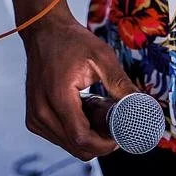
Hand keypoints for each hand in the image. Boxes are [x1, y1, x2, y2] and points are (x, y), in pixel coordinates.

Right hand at [23, 19, 135, 160]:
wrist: (45, 30)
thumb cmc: (71, 40)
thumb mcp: (101, 57)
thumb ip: (120, 84)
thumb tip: (141, 104)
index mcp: (57, 96)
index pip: (81, 138)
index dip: (103, 144)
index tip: (118, 137)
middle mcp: (41, 111)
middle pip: (74, 146)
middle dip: (98, 143)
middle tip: (114, 128)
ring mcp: (35, 116)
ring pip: (66, 144)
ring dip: (86, 138)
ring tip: (98, 115)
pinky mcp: (34, 117)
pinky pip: (58, 137)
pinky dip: (73, 132)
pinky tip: (84, 114)